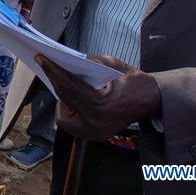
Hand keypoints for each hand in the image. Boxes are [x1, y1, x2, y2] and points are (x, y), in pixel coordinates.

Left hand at [36, 54, 160, 141]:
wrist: (153, 101)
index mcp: (102, 105)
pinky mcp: (95, 136)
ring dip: (62, 97)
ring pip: (64, 116)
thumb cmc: (133, 81)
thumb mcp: (111, 64)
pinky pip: (73, 123)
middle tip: (46, 64)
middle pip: (64, 100)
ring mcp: (96, 133)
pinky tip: (72, 96)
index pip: (69, 86)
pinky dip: (70, 108)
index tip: (41, 58)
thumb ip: (88, 62)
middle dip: (54, 81)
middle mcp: (97, 123)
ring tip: (60, 79)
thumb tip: (66, 60)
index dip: (53, 70)